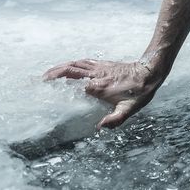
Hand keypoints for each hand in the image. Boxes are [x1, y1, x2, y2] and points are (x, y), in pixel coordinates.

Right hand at [43, 58, 162, 128]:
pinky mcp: (103, 64)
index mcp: (98, 87)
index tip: (46, 90)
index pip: (73, 86)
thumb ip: (115, 120)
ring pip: (75, 63)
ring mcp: (99, 68)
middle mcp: (96, 75)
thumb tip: (100, 128)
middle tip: (40, 80)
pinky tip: (68, 66)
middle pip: (69, 70)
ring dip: (60, 67)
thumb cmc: (139, 92)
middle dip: (53, 74)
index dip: (58, 87)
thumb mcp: (129, 110)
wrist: (149, 72)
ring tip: (48, 73)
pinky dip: (72, 63)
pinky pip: (84, 61)